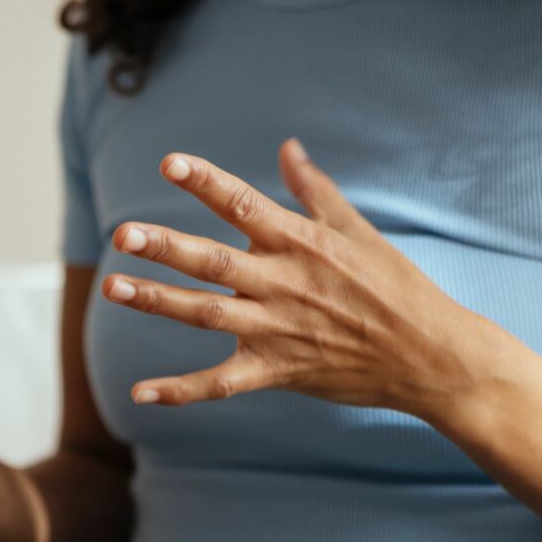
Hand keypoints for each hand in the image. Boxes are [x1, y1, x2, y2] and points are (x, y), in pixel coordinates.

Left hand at [101, 140, 489, 417]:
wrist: (429, 356)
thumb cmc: (396, 288)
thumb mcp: (358, 231)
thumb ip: (315, 190)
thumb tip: (287, 148)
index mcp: (302, 243)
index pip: (244, 204)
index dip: (206, 182)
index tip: (169, 162)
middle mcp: (283, 283)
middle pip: (212, 261)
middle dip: (164, 247)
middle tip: (121, 234)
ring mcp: (277, 329)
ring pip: (204, 313)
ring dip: (156, 301)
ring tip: (112, 287)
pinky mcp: (275, 371)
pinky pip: (218, 383)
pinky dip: (179, 391)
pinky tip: (138, 393)